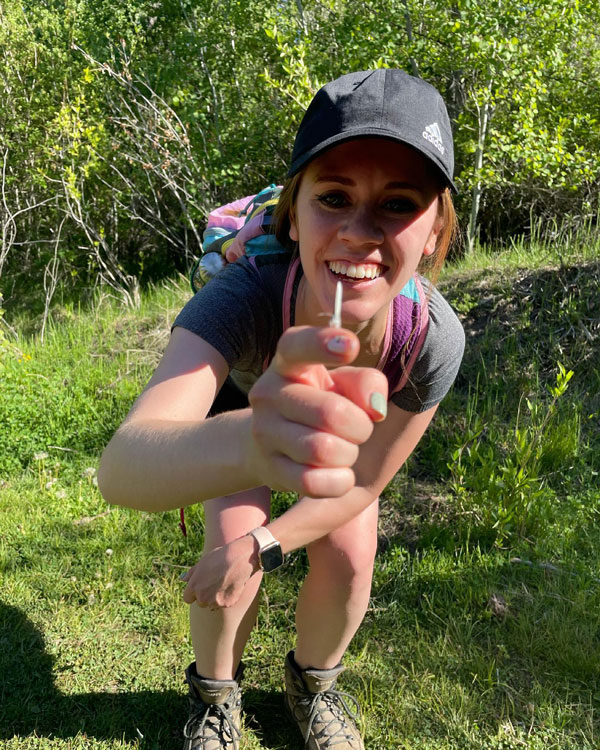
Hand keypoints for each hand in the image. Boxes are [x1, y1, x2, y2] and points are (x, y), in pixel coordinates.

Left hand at [181, 534, 258, 608]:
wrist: (237, 560)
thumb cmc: (219, 558)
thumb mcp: (202, 563)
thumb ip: (191, 574)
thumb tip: (182, 579)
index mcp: (193, 587)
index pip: (187, 598)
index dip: (194, 593)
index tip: (201, 586)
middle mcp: (202, 597)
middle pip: (200, 602)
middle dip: (205, 595)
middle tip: (215, 582)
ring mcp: (214, 602)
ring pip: (212, 604)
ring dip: (216, 598)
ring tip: (224, 583)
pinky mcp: (226, 604)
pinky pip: (224, 604)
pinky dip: (226, 598)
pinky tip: (230, 586)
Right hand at [247, 325, 387, 498]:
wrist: (272, 443)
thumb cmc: (320, 404)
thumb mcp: (344, 384)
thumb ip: (366, 383)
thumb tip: (375, 407)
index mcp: (287, 363)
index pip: (297, 346)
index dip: (323, 344)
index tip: (351, 346)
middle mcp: (268, 393)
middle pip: (331, 413)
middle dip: (360, 427)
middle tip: (359, 428)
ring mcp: (264, 432)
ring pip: (324, 451)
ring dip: (348, 454)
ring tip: (344, 450)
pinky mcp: (270, 469)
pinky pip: (313, 483)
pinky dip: (338, 481)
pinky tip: (338, 473)